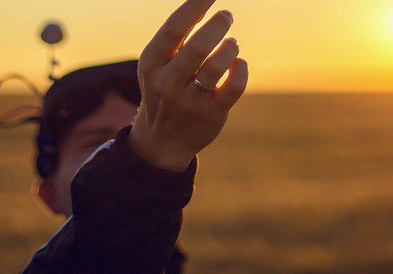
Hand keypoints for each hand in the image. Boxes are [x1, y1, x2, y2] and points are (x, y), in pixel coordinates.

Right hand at [129, 0, 248, 170]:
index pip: (173, 30)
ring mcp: (190, 102)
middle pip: (198, 47)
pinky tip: (238, 63)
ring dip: (230, 47)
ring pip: (216, 67)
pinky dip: (241, 69)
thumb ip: (176, 40)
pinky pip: (234, 87)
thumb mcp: (157, 66)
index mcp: (151, 65)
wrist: (161, 141)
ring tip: (232, 43)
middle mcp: (167, 84)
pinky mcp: (212, 115)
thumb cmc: (164, 91)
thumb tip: (202, 4)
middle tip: (227, 16)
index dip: (194, 7)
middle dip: (217, 25)